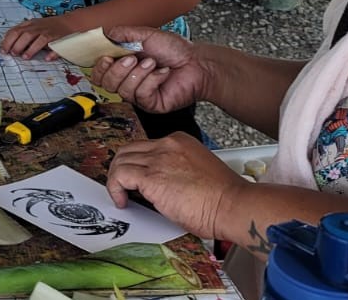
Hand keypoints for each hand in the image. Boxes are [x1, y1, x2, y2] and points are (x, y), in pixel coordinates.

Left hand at [1, 15, 76, 59]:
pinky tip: (47, 58)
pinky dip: (52, 52)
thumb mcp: (33, 27)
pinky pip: (57, 46)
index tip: (3, 50)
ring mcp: (50, 33)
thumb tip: (8, 47)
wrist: (69, 23)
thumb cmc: (47, 27)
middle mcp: (39, 28)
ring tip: (25, 57)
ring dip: (32, 48)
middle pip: (26, 34)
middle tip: (13, 54)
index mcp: (30, 25)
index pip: (16, 30)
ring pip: (40, 39)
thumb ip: (22, 34)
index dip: (8, 41)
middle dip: (18, 44)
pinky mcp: (60, 39)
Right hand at [89, 26, 208, 113]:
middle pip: (106, 84)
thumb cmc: (174, 49)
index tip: (107, 57)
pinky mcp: (151, 104)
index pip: (99, 73)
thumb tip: (104, 35)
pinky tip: (162, 73)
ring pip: (123, 90)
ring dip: (139, 73)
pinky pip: (141, 95)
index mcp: (123, 65)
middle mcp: (128, 80)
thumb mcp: (145, 35)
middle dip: (118, 70)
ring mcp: (138, 94)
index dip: (99, 68)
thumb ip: (122, 34)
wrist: (196, 62)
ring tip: (153, 63)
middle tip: (134, 58)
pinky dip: (152, 80)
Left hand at [105, 133, 253, 240]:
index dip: (136, 164)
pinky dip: (115, 189)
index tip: (135, 179)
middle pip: (129, 150)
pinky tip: (123, 201)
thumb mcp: (196, 173)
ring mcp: (159, 159)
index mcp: (180, 142)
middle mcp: (168, 145)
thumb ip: (176, 171)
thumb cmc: (222, 198)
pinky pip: (119, 176)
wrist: (232, 205)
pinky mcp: (152, 177)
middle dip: (121, 168)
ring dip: (116, 180)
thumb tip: (161, 185)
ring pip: (120, 161)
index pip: (146, 146)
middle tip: (122, 186)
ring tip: (122, 196)